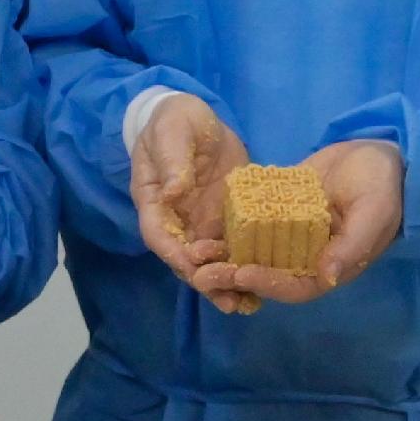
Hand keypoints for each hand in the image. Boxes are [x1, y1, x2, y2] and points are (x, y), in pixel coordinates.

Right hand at [131, 95, 253, 313]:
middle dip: (205, 280)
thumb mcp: (171, 133)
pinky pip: (233, 247)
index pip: (159, 236)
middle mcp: (177, 220)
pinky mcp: (226, 219)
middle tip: (229, 298)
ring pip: (210, 261)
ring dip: (227, 282)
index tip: (194, 265)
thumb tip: (174, 191)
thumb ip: (172, 160)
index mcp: (155, 202)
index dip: (175, 253)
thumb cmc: (174, 122)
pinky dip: (244, 266)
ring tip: (248, 304)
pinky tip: (264, 285)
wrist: (195, 116)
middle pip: (185, 258)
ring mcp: (201, 222)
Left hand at [194, 138, 404, 308]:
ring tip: (194, 251)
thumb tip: (327, 276)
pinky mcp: (277, 210)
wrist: (380, 154)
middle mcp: (304, 256)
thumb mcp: (373, 214)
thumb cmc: (382, 187)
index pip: (294, 286)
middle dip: (233, 275)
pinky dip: (227, 227)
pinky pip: (249, 223)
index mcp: (328, 266)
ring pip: (251, 252)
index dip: (267, 284)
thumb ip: (351, 246)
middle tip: (201, 272)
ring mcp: (288, 234)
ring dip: (223, 254)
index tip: (242, 273)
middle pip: (265, 274)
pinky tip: (203, 226)